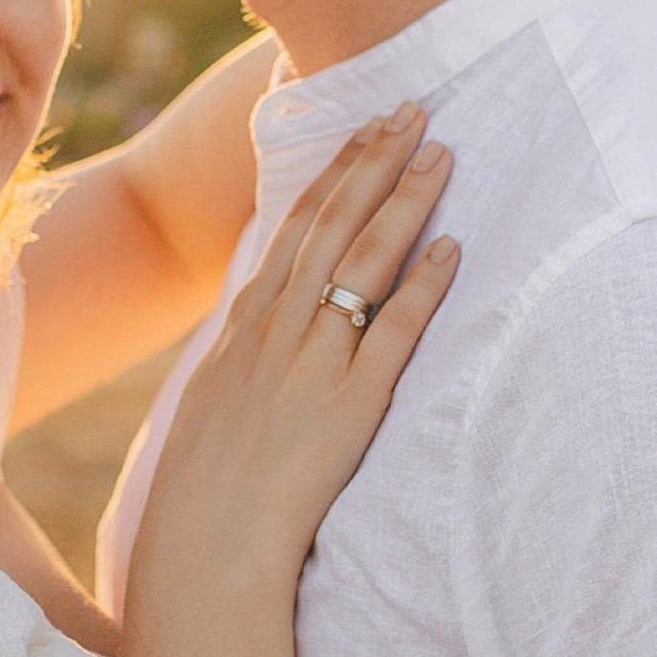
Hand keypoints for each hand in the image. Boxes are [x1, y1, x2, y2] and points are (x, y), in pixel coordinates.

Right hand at [131, 106, 456, 590]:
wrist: (204, 547)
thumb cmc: (209, 487)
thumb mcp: (218, 401)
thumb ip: (250, 355)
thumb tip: (271, 324)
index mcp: (247, 325)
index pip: (296, 226)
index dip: (338, 172)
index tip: (368, 130)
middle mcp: (278, 330)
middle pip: (333, 225)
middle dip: (375, 162)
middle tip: (415, 110)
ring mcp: (313, 363)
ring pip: (363, 263)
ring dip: (404, 203)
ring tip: (441, 153)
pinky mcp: (349, 405)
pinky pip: (392, 333)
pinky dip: (423, 287)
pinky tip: (452, 248)